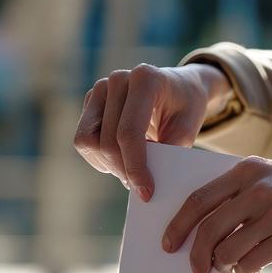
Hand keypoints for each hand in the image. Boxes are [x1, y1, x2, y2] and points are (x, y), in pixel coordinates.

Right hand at [73, 63, 231, 201]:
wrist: (178, 88)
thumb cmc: (185, 108)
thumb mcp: (187, 130)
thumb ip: (167, 153)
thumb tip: (144, 184)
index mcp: (145, 79)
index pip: (129, 133)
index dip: (135, 167)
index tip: (146, 193)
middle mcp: (118, 79)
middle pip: (107, 141)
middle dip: (123, 171)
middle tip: (141, 189)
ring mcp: (100, 89)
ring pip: (88, 142)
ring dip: (108, 165)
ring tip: (131, 171)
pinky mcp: (90, 101)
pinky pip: (84, 140)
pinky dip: (100, 158)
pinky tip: (121, 160)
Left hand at [162, 156, 271, 272]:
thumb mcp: (266, 175)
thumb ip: (236, 194)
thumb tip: (203, 228)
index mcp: (246, 171)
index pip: (199, 199)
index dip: (179, 224)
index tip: (169, 242)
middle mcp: (257, 190)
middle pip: (209, 229)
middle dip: (196, 253)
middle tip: (196, 266)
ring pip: (228, 250)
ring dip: (222, 264)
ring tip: (228, 264)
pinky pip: (252, 262)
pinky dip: (245, 269)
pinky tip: (249, 265)